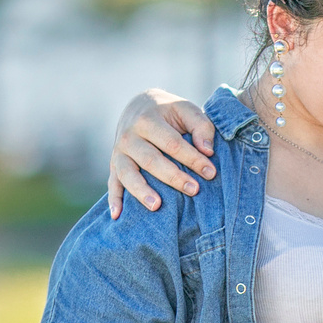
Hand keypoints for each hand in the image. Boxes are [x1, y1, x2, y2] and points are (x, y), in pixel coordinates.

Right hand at [107, 89, 215, 217]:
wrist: (139, 106)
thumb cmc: (169, 112)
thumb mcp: (186, 109)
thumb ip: (200, 126)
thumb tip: (207, 150)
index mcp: (148, 119)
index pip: (172, 143)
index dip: (192, 159)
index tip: (210, 172)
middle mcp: (129, 135)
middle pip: (151, 160)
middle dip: (173, 177)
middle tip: (194, 190)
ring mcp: (119, 152)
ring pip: (128, 173)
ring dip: (141, 191)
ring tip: (157, 206)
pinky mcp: (114, 165)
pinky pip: (112, 184)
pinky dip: (113, 200)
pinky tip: (118, 216)